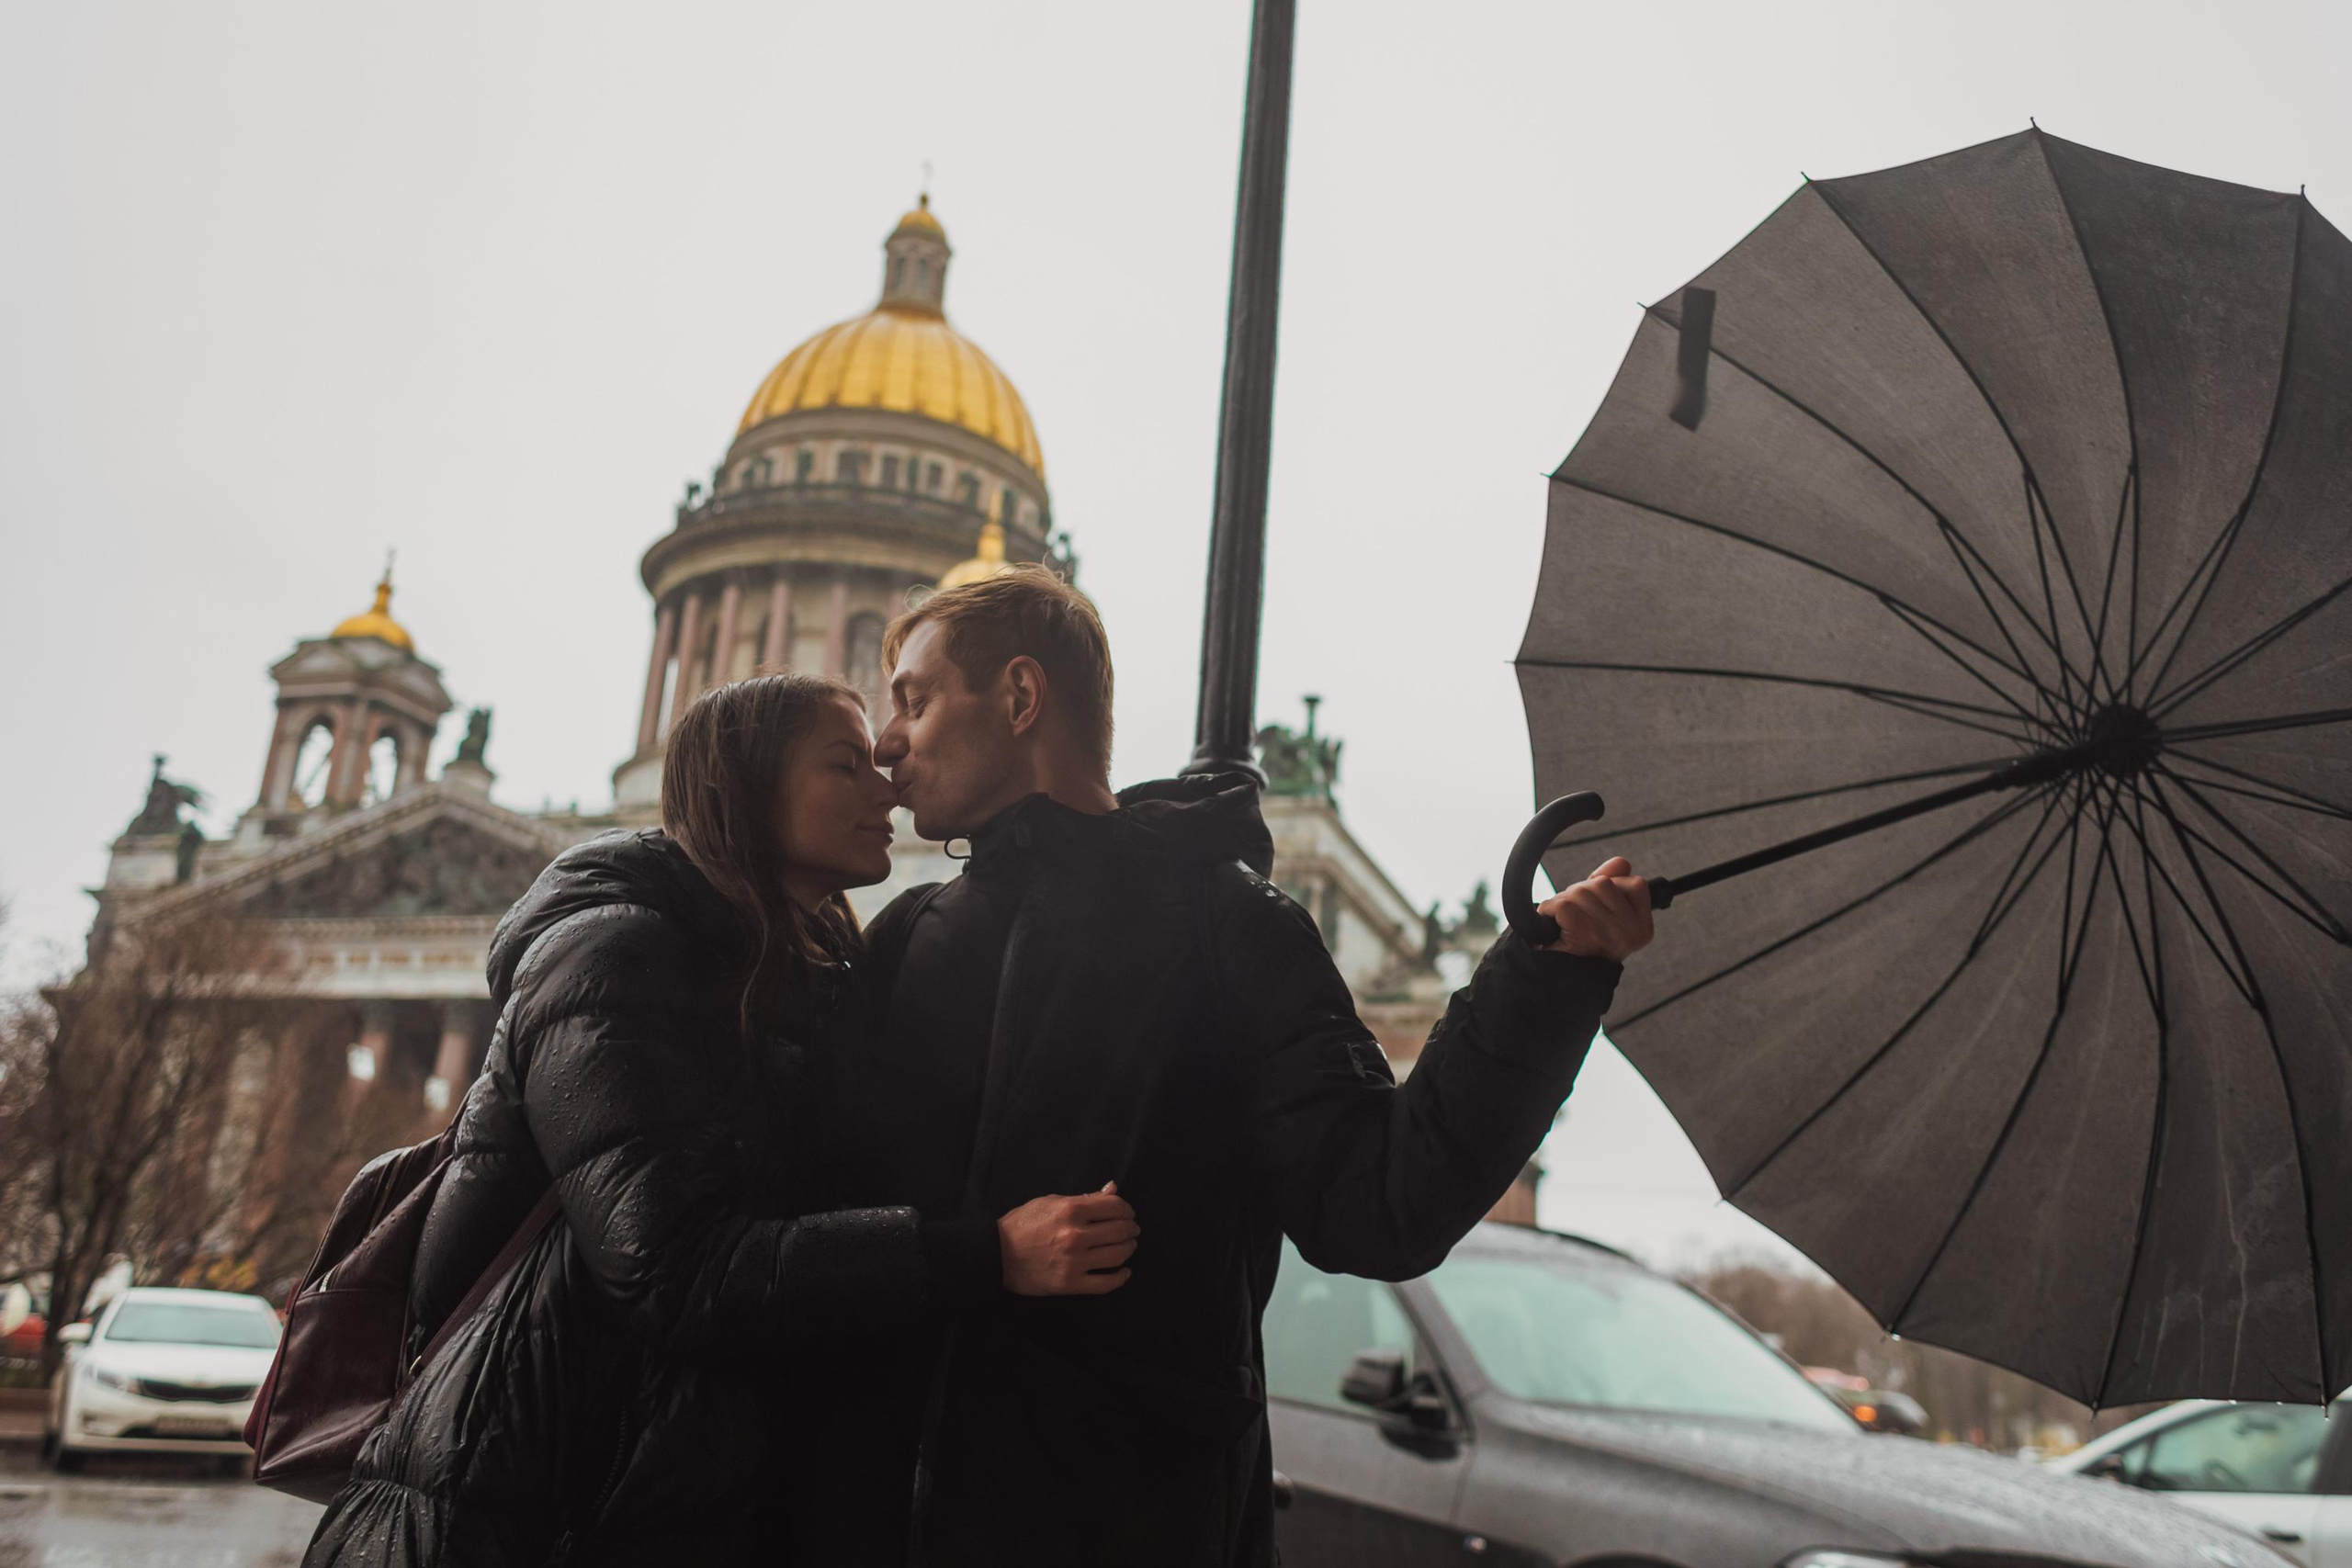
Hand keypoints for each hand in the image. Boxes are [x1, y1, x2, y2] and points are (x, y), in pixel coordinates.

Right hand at [998, 1182, 1137, 1295]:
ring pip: (1118, 1255)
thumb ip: (1085, 1198)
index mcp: (1071, 1210)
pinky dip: (1120, 1277)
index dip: (1126, 1209)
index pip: (1115, 1206)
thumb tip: (1113, 1190)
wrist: (996, 1255)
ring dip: (1129, 1249)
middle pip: (1121, 1230)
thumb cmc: (1022, 1225)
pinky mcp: (1070, 1284)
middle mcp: (1075, 1236)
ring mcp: (1074, 1262)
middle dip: (1131, 1228)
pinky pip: (1105, 1283)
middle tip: (1131, 1229)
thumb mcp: (1050, 1202)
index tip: (1127, 1212)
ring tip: (1128, 1246)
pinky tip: (1124, 1271)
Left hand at [1538, 856, 1652, 961]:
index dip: (1612, 886)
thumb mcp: (1607, 914)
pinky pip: (1563, 904)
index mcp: (1643, 928)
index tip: (1600, 907)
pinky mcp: (1583, 934)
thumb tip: (1621, 862)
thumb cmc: (1584, 947)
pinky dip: (1550, 909)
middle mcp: (1631, 933)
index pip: (1636, 884)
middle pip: (1603, 884)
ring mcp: (1609, 934)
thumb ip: (1615, 883)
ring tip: (1566, 922)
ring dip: (1565, 901)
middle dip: (1582, 893)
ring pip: (1581, 891)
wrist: (1562, 981)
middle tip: (1576, 917)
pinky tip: (1554, 925)